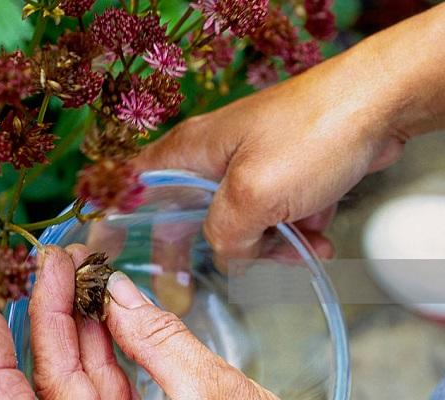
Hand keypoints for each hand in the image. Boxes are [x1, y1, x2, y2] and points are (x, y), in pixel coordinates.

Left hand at [0, 245, 277, 398]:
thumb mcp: (215, 394)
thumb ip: (161, 341)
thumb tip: (115, 289)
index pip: (31, 395)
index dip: (0, 350)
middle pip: (53, 377)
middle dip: (48, 314)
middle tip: (52, 261)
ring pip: (81, 374)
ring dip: (76, 322)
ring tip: (73, 273)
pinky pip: (111, 379)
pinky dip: (106, 340)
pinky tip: (102, 307)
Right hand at [132, 3, 444, 258]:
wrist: (379, 105)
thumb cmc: (309, 136)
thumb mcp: (253, 195)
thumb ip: (225, 235)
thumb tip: (228, 256)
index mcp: (189, 153)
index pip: (135, 186)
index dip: (123, 219)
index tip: (124, 252)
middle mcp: (211, 158)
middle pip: (190, 214)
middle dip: (212, 247)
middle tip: (208, 280)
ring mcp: (248, 165)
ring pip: (239, 220)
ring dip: (268, 244)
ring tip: (302, 249)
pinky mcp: (280, 172)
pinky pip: (274, 214)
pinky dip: (293, 231)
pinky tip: (319, 238)